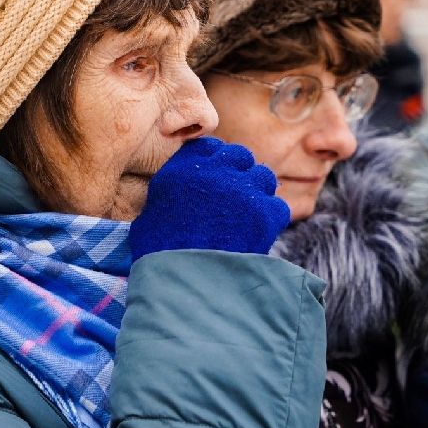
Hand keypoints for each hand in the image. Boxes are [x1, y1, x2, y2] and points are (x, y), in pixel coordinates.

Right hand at [129, 137, 291, 259]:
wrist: (181, 279)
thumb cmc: (160, 254)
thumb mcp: (150, 217)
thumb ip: (167, 197)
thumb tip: (174, 199)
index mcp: (182, 168)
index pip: (210, 148)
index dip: (217, 163)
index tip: (217, 179)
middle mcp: (214, 172)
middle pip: (240, 156)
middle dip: (240, 174)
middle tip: (236, 200)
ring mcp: (241, 190)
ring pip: (264, 177)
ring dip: (258, 194)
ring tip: (248, 219)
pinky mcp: (263, 213)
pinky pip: (278, 207)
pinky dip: (271, 221)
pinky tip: (258, 235)